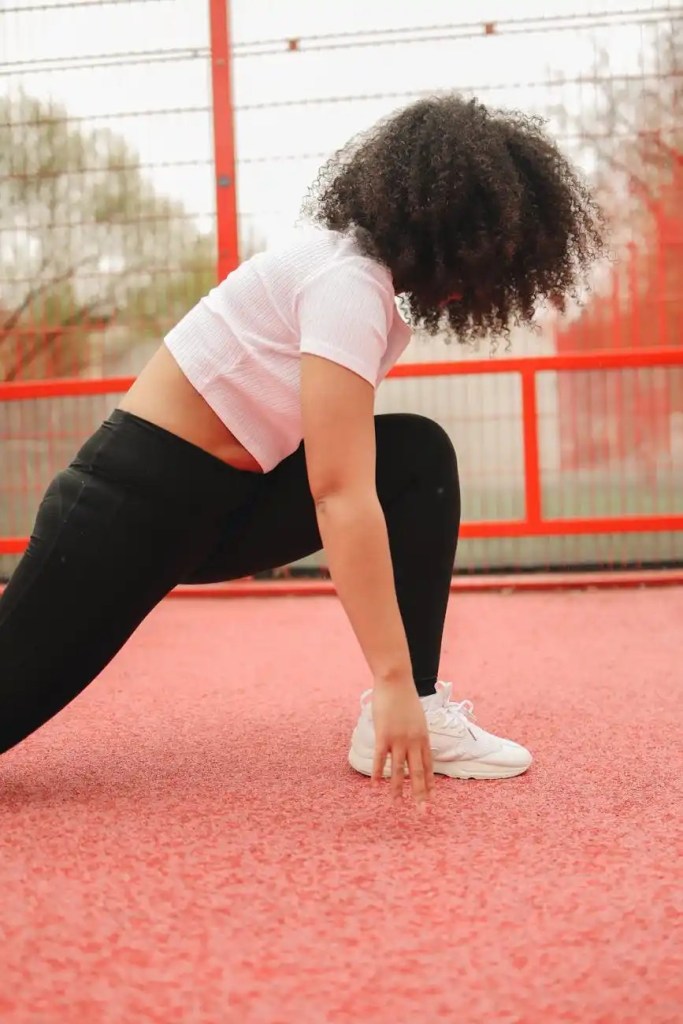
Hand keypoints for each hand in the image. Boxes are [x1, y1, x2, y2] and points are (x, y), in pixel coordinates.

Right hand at [371, 680, 433, 807]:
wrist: (396, 681)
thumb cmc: (405, 697)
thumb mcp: (417, 717)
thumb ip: (416, 732)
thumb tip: (413, 742)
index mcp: (423, 737)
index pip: (429, 765)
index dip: (430, 783)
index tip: (431, 797)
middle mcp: (413, 742)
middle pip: (418, 773)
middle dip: (420, 794)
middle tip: (422, 812)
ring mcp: (398, 740)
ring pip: (399, 770)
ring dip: (398, 789)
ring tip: (396, 804)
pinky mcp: (383, 735)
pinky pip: (380, 758)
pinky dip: (377, 773)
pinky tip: (375, 786)